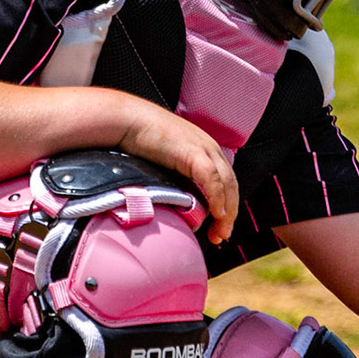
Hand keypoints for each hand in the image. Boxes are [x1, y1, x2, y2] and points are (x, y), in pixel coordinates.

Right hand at [115, 99, 237, 245]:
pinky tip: (216, 214)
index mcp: (205, 150)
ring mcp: (203, 148)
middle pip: (231, 185)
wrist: (127, 121)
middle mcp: (209, 148)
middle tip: (221, 236)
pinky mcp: (193, 152)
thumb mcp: (164, 163)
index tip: (218, 229)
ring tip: (220, 231)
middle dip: (229, 214)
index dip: (226, 206)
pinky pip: (211, 178)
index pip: (225, 182)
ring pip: (226, 184)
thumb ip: (175, 180)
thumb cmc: (139, 141)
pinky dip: (217, 197)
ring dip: (226, 211)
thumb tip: (175, 205)